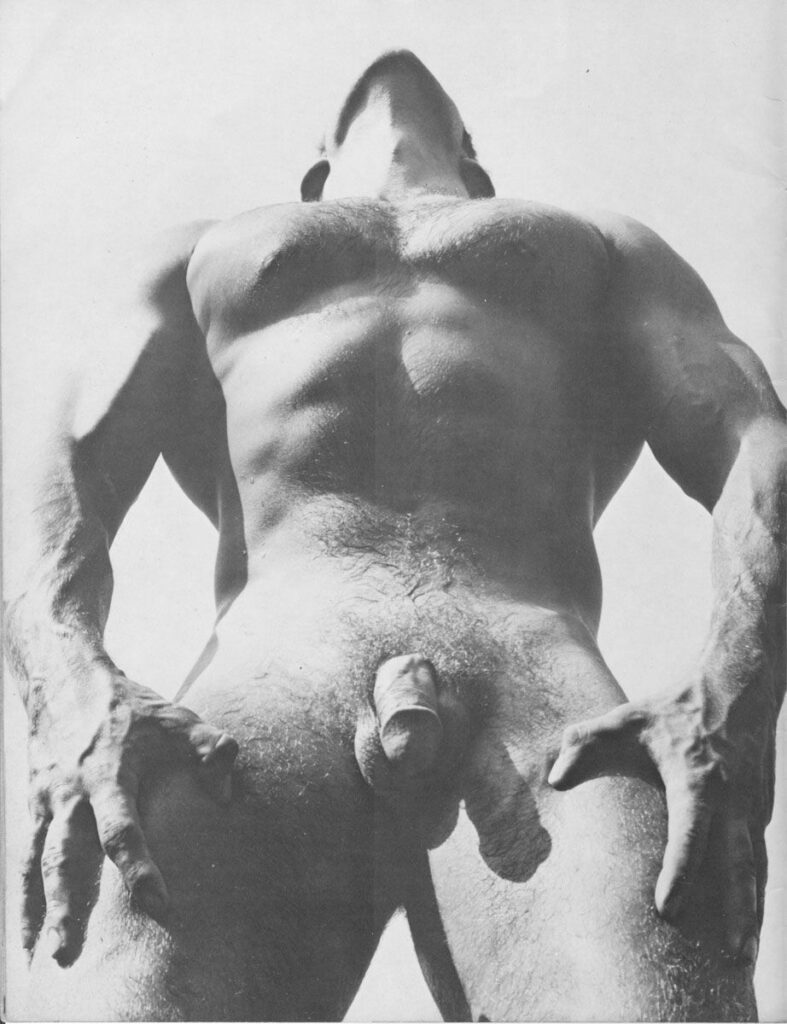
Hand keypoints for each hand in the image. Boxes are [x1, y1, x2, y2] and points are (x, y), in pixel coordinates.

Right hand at [22, 665, 237, 966]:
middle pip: (67, 856)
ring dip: (43, 911)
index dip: (140, 866)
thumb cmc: (131, 705)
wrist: (65, 680)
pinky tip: (25, 937)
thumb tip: (227, 795)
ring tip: (48, 956)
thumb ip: (209, 749)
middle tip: (72, 953)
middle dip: (69, 905)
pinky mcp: (34, 805)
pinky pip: (24, 856)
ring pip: (40, 862)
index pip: (124, 828)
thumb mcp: (176, 717)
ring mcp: (48, 800)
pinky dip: (23, 898)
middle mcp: (73, 792)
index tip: (158, 902)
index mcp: (110, 773)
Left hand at [547, 681, 775, 961]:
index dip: (679, 872)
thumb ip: (585, 742)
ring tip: (741, 954)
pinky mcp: (759, 808)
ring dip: (750, 910)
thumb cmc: (674, 704)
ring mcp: (751, 805)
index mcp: (697, 780)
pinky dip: (755, 890)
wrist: (737, 682)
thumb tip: (553, 777)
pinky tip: (748, 918)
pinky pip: (757, 857)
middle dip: (733, 912)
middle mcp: (731, 798)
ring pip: (753, 867)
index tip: (667, 909)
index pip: (690, 834)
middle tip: (728, 957)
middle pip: (736, 865)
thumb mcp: (627, 717)